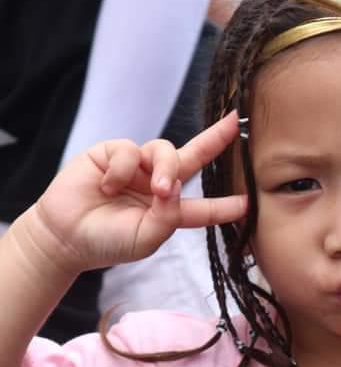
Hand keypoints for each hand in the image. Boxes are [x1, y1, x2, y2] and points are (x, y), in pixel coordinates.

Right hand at [29, 112, 246, 274]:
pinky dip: (123, 170)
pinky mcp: (112, 153)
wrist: (65, 236)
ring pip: (165, 150)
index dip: (225, 206)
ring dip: (165, 168)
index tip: (249, 203)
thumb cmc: (107, 242)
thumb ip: (168, 216)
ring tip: (155, 190)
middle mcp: (157, 185)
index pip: (203, 208)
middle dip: (214, 139)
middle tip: (233, 124)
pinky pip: (130, 150)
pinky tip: (107, 188)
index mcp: (169, 212)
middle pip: (193, 158)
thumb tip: (176, 185)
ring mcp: (136, 167)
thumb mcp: (145, 238)